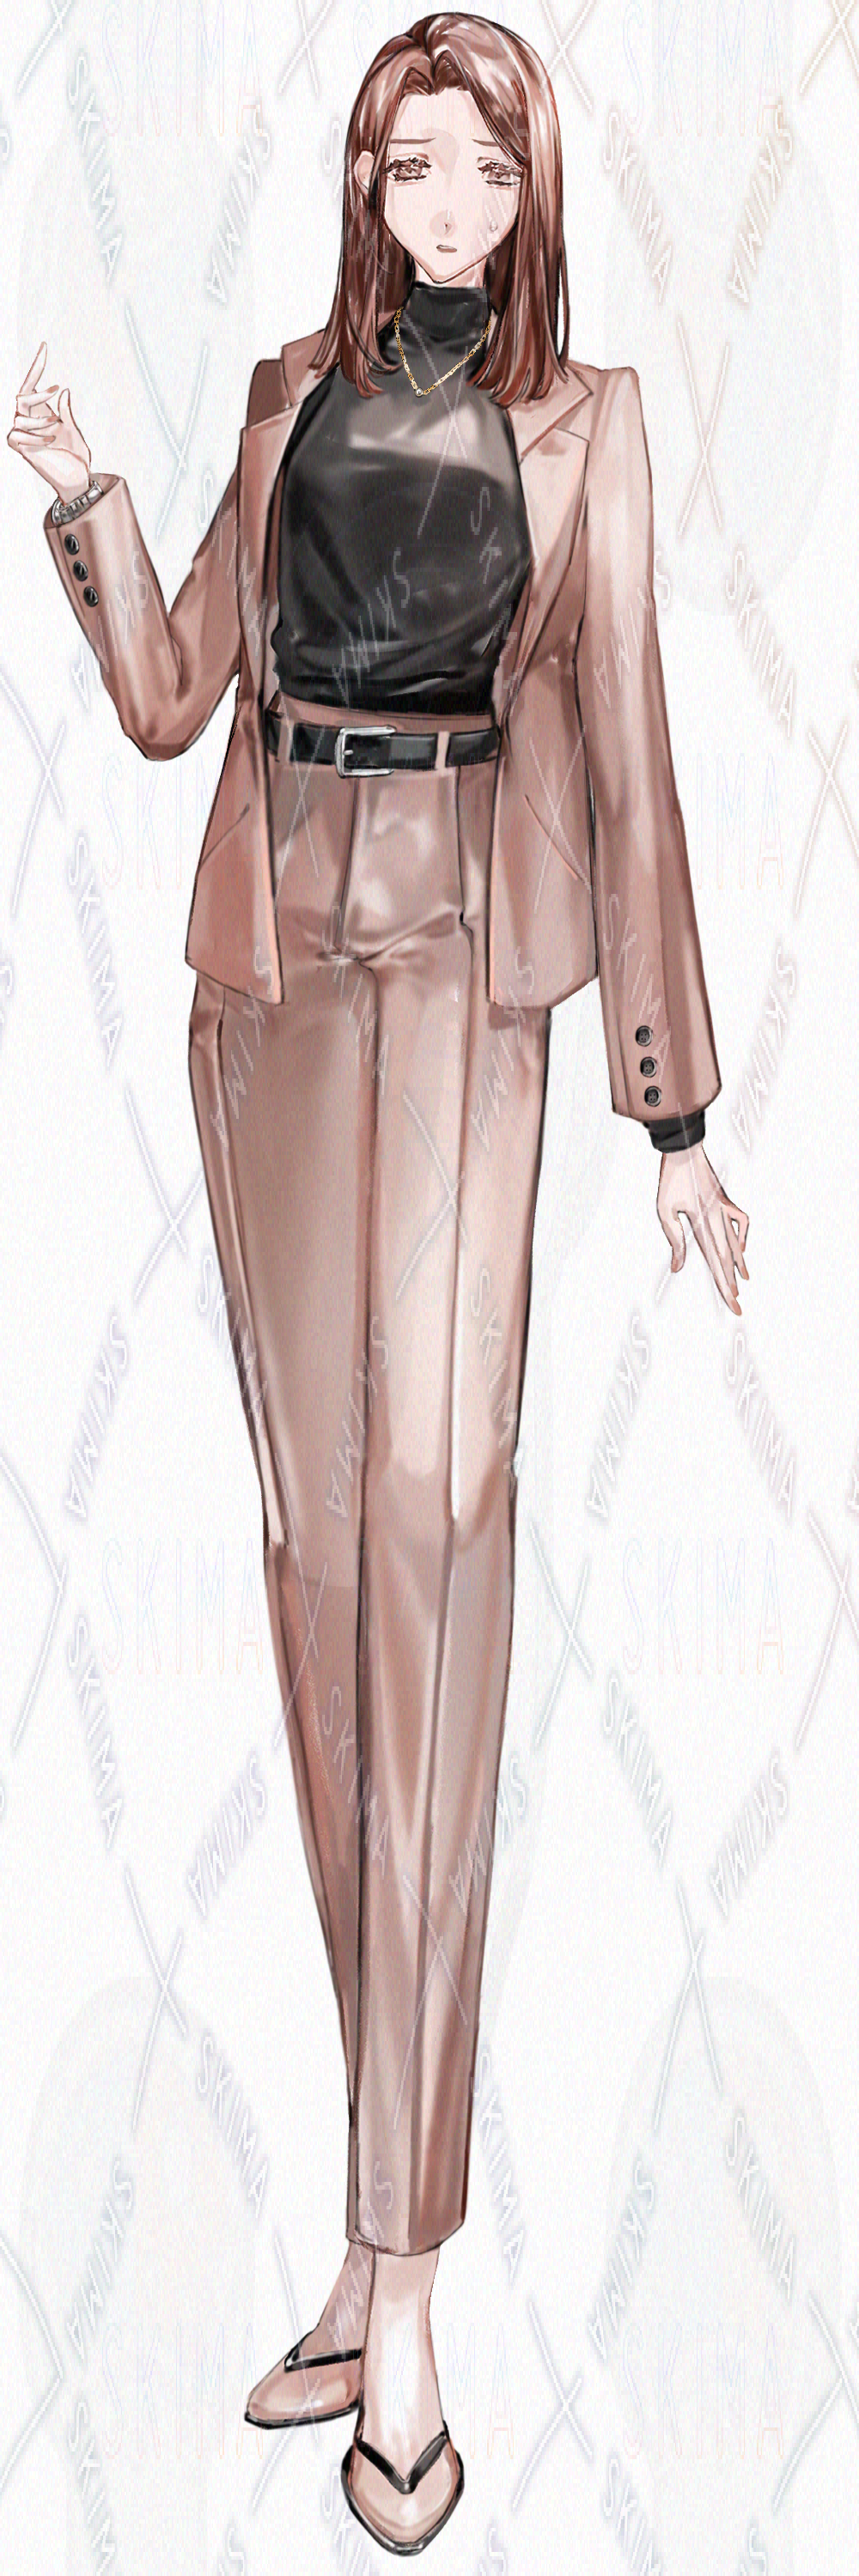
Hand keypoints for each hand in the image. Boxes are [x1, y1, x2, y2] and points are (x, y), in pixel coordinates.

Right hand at [7, 341, 90, 500]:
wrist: (77, 479)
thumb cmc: (74, 457)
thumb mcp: (72, 430)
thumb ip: (65, 412)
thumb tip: (63, 391)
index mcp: (39, 414)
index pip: (31, 385)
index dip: (37, 367)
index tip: (44, 347)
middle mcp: (27, 423)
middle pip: (20, 396)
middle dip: (37, 393)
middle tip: (54, 391)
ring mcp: (22, 436)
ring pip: (18, 414)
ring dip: (40, 418)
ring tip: (57, 426)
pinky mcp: (21, 450)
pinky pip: (17, 433)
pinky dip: (36, 435)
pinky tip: (52, 440)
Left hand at [657, 1143, 748, 1317]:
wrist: (685, 1149)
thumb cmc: (671, 1179)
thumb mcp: (665, 1210)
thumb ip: (675, 1240)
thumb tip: (678, 1268)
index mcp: (703, 1222)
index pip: (716, 1262)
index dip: (725, 1286)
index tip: (732, 1305)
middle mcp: (717, 1218)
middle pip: (728, 1259)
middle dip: (732, 1286)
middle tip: (739, 1309)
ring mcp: (724, 1208)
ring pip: (735, 1243)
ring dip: (739, 1265)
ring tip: (743, 1284)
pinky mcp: (725, 1200)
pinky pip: (739, 1221)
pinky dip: (741, 1235)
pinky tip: (739, 1246)